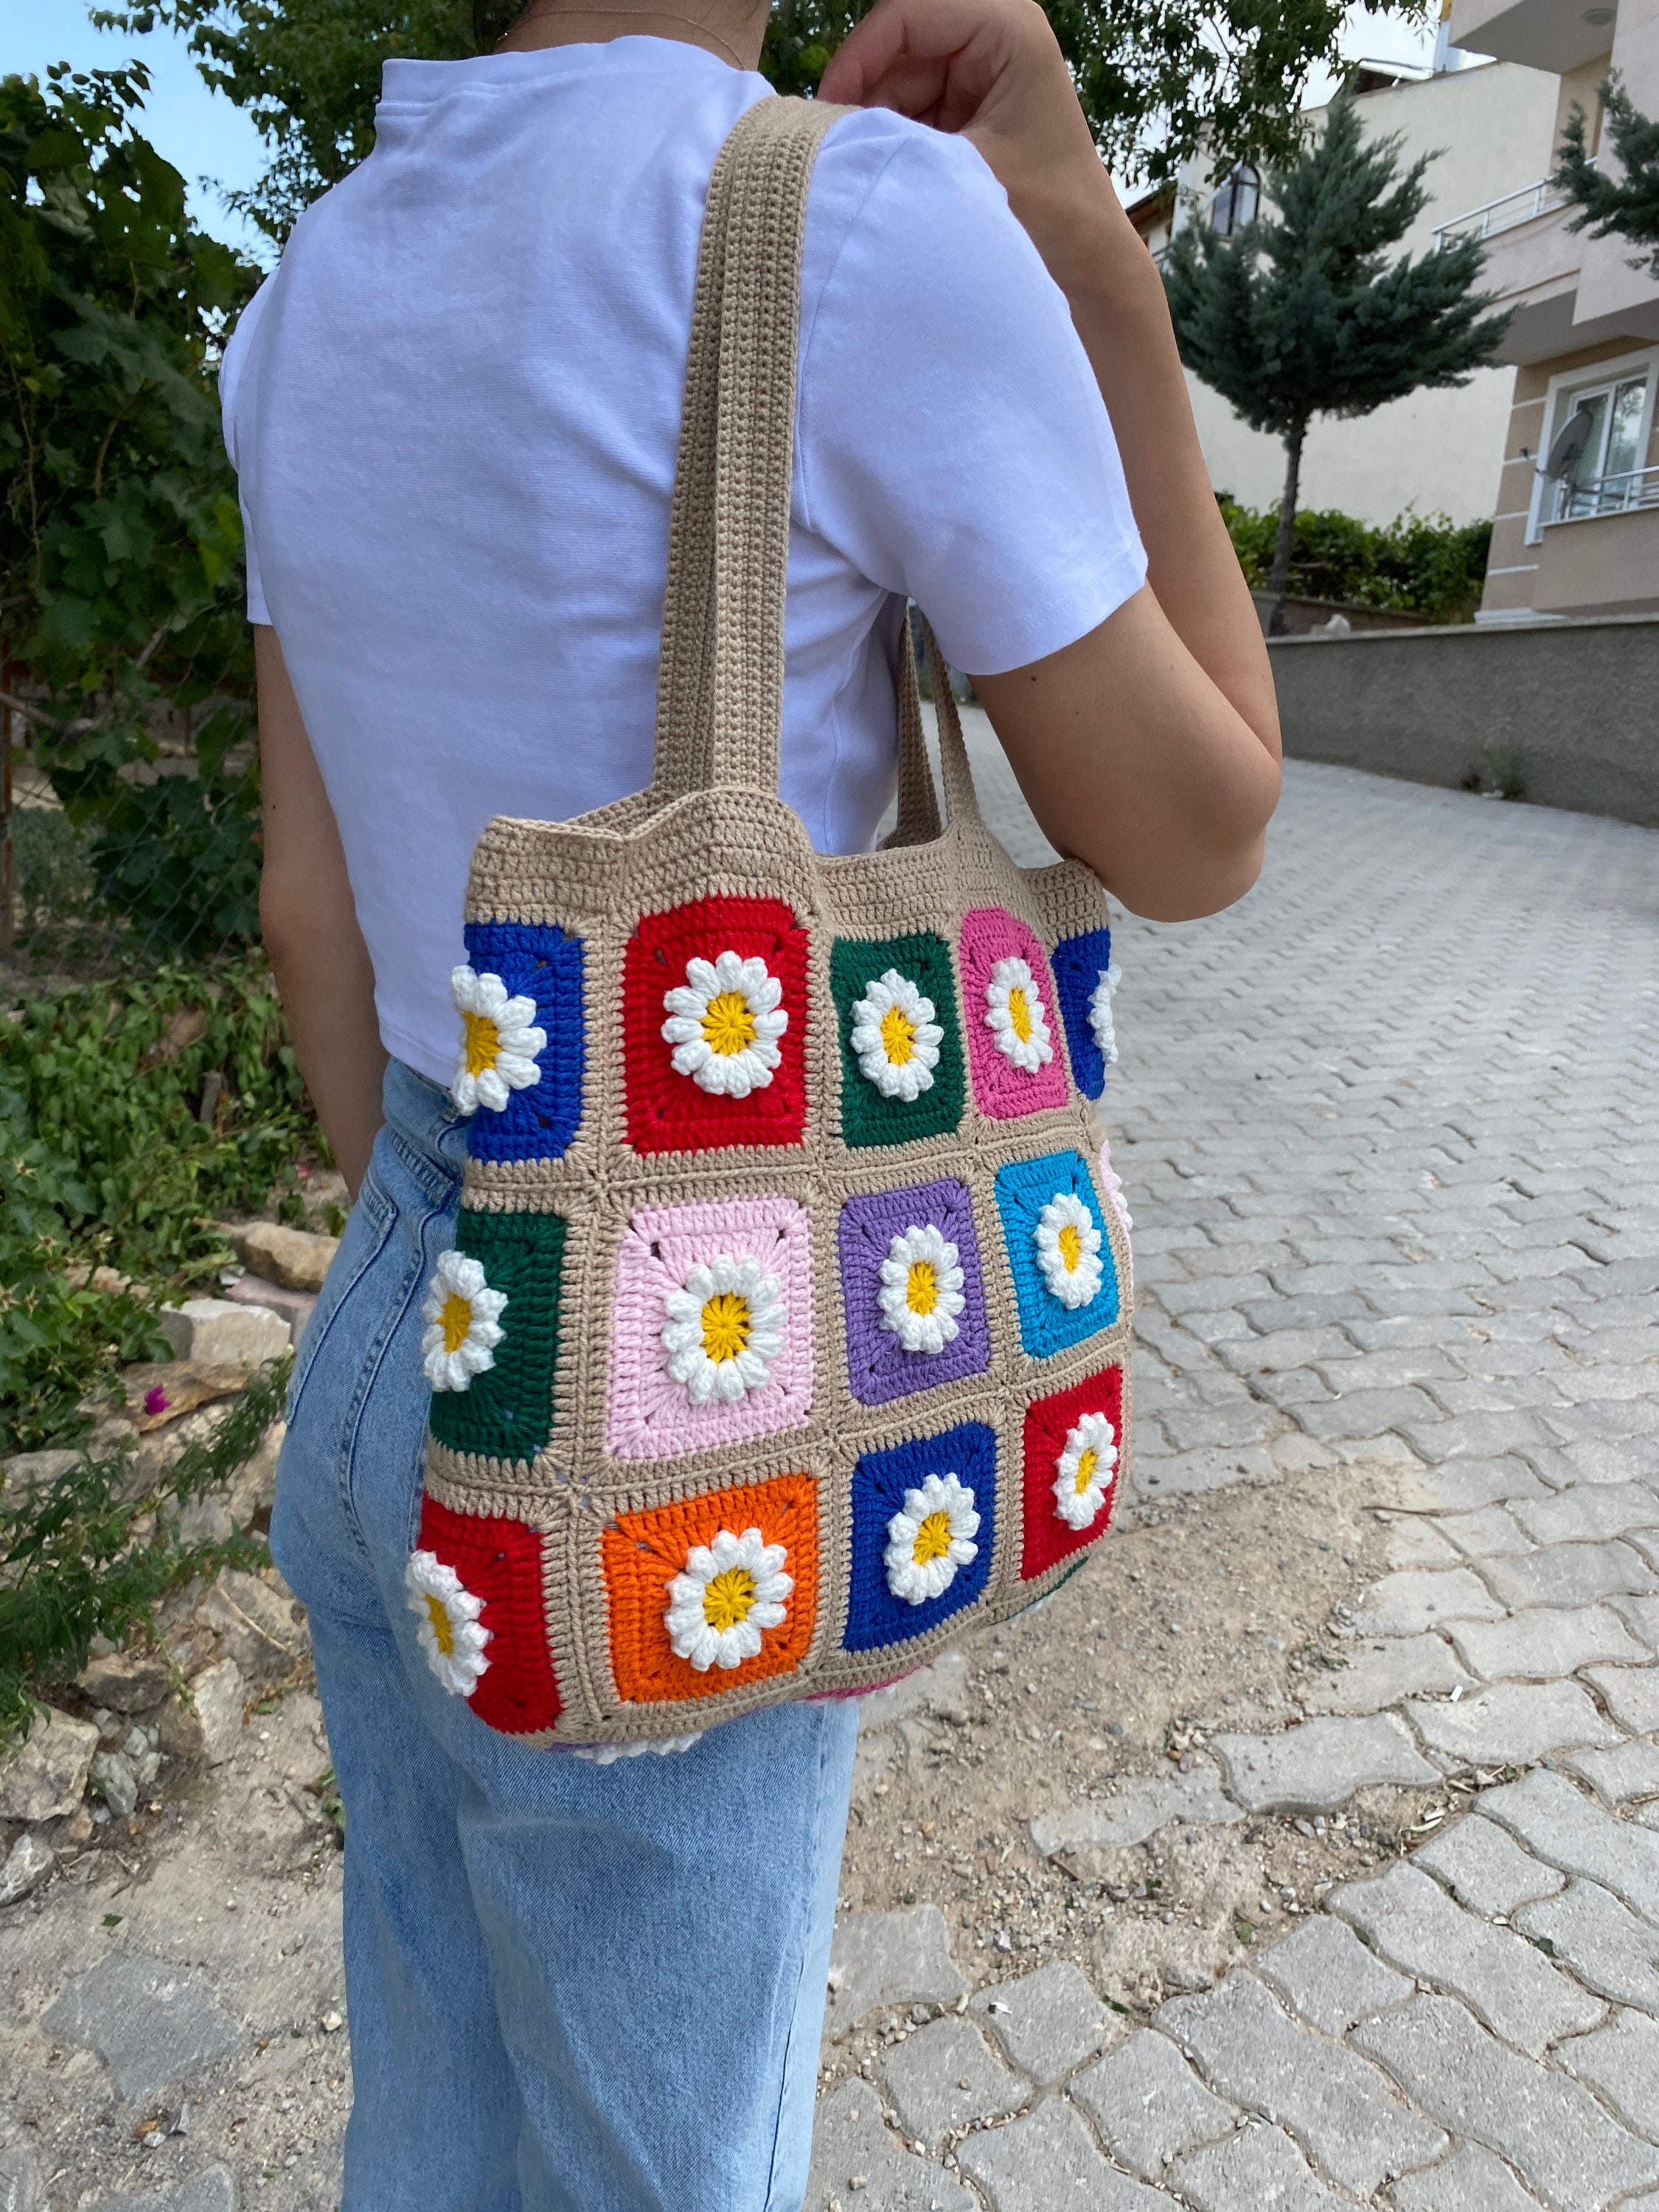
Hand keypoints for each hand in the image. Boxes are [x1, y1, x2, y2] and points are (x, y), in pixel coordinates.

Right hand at [818, 0, 1135, 292]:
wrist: (1086, 258)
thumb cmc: (1050, 211)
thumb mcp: (968, 168)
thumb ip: (900, 141)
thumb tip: (830, 131)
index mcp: (1007, 27)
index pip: (908, 14)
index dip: (859, 55)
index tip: (828, 110)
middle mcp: (991, 34)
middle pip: (897, 45)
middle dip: (864, 93)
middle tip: (838, 147)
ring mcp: (976, 69)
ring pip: (894, 79)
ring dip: (875, 123)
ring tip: (865, 170)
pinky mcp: (965, 104)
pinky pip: (906, 107)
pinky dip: (889, 138)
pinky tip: (884, 172)